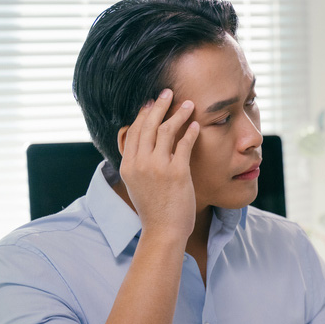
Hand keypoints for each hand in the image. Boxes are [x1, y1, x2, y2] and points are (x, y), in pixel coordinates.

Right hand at [117, 88, 199, 242]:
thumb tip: (141, 147)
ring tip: (188, 104)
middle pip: (148, 125)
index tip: (152, 103)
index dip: (144, 114)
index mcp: (128, 166)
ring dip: (178, 113)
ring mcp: (158, 167)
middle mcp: (140, 163)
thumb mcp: (137, 185)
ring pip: (166, 130)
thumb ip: (137, 165)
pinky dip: (190, 131)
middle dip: (159, 105)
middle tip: (167, 92)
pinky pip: (184, 144)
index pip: (134, 131)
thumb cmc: (154, 210)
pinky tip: (196, 125)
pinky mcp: (177, 172)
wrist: (163, 231)